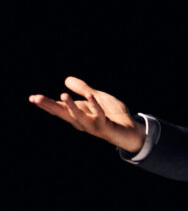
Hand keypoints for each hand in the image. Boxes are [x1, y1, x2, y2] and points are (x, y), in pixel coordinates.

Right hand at [29, 76, 145, 153]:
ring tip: (63, 95)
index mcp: (79, 114)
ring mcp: (94, 125)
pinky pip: (99, 115)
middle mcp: (83, 121)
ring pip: (80, 117)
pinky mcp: (106, 126)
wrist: (131, 131)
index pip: (60, 108)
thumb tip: (66, 79)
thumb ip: (83, 89)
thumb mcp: (96, 98)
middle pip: (64, 114)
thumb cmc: (113, 115)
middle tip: (35, 98)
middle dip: (50, 106)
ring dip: (71, 107)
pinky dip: (95, 106)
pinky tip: (90, 97)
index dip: (47, 104)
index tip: (32, 98)